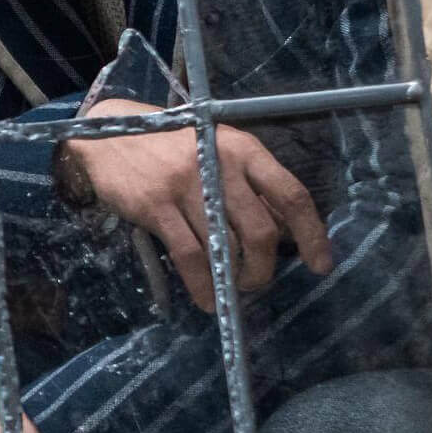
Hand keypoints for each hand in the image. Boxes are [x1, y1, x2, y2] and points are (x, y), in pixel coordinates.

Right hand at [61, 99, 330, 310]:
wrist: (110, 133)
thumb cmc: (173, 145)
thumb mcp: (217, 149)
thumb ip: (249, 185)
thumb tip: (286, 231)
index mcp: (242, 148)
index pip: (290, 193)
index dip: (312, 234)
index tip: (321, 264)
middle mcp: (219, 164)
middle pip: (262, 229)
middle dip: (265, 267)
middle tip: (256, 281)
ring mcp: (186, 185)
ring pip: (226, 247)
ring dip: (235, 279)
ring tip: (231, 289)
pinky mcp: (156, 206)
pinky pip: (189, 256)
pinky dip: (203, 285)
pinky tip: (206, 299)